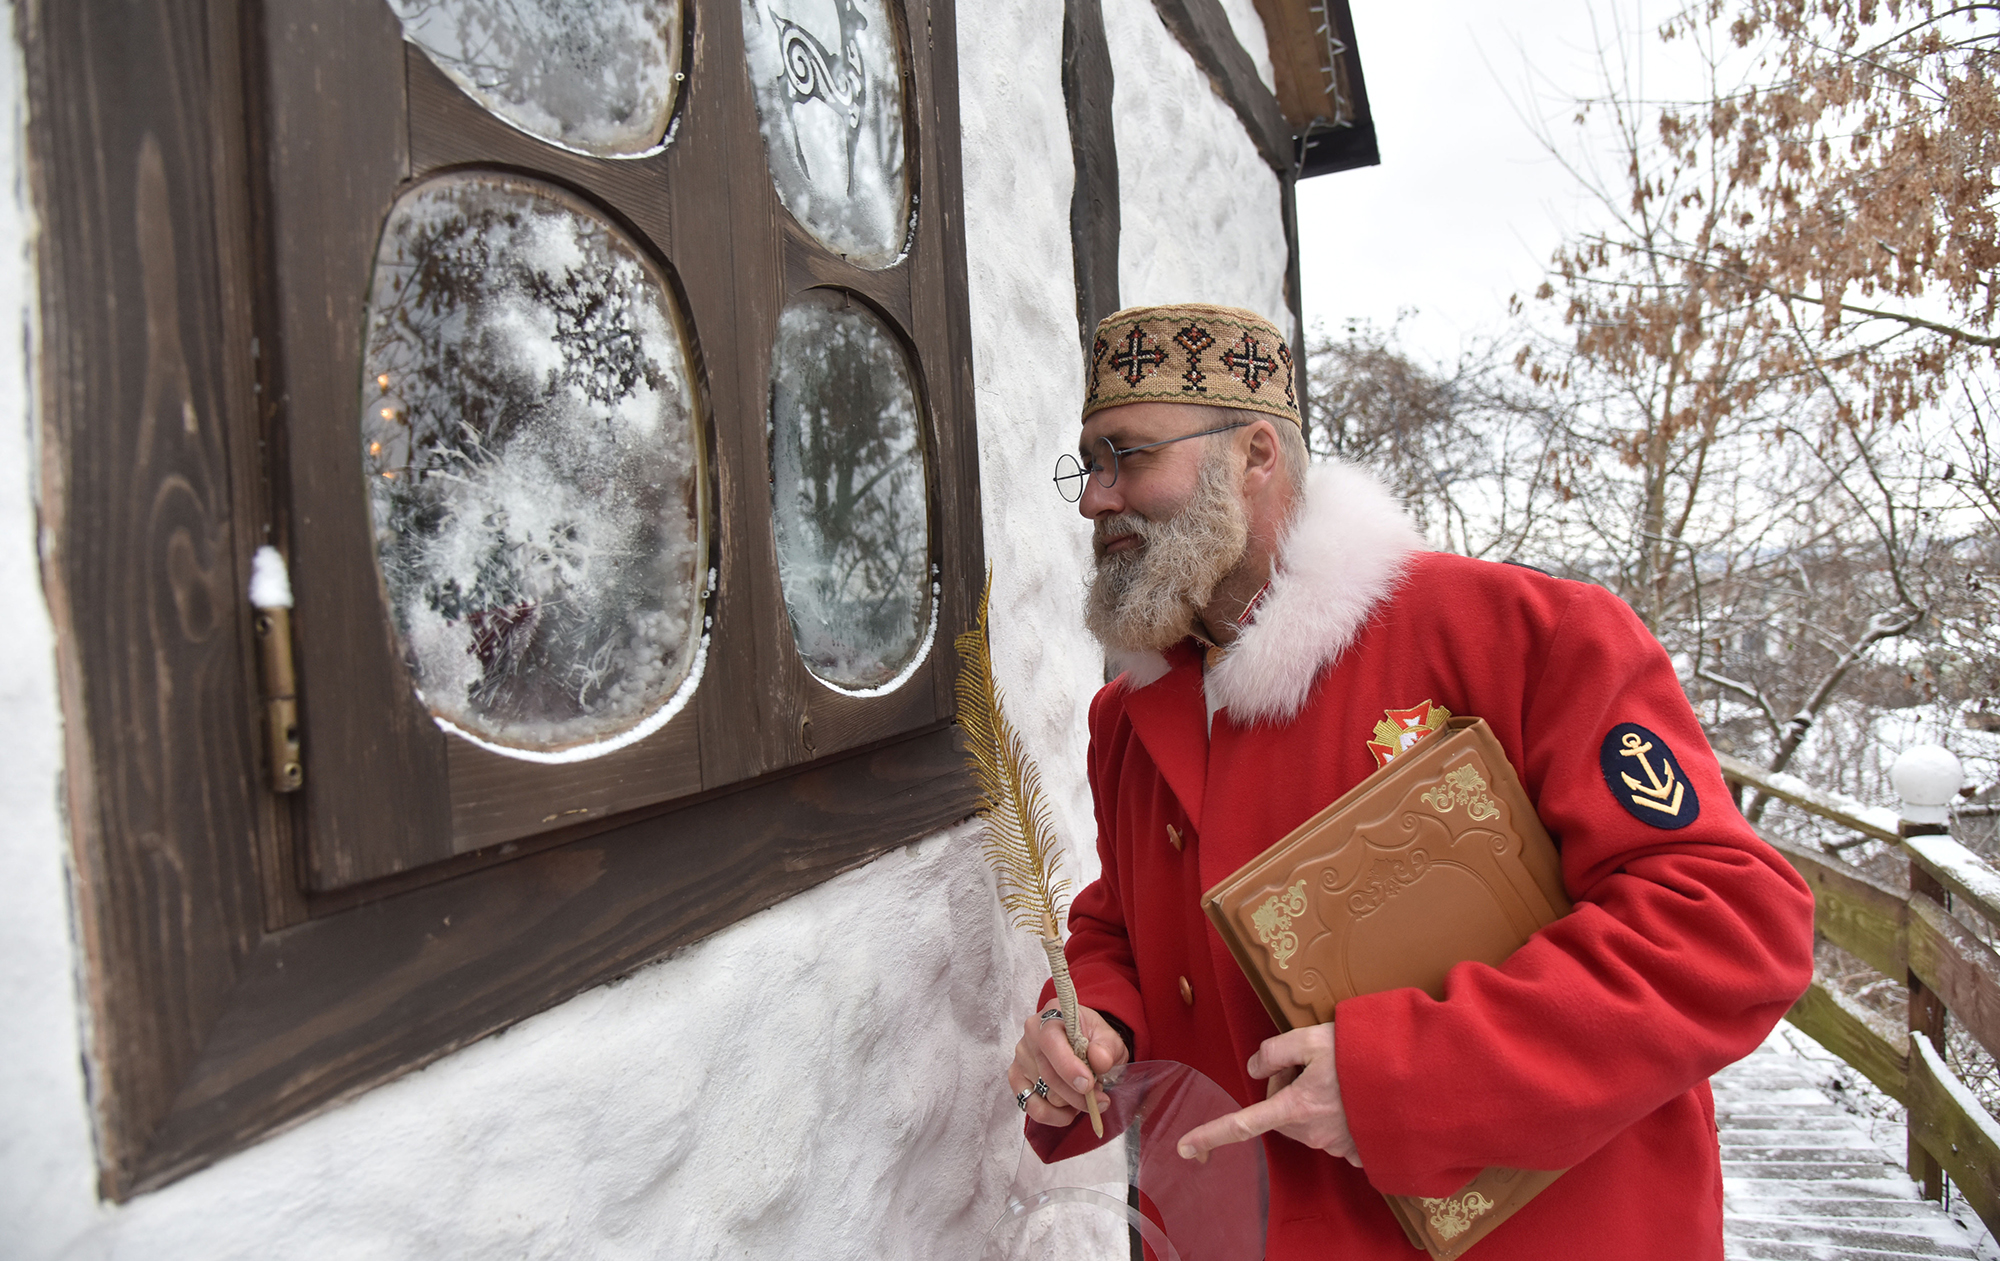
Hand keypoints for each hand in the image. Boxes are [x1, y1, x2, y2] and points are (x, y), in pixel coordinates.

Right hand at [1007, 1004, 1128, 1126]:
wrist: (1084, 1041)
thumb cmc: (1094, 1039)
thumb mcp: (1109, 1038)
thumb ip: (1107, 1048)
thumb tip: (1099, 1061)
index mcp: (1052, 1015)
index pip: (1051, 1042)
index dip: (1069, 1067)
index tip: (1089, 1085)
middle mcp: (1031, 1033)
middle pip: (1049, 1074)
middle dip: (1078, 1094)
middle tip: (1101, 1100)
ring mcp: (1021, 1056)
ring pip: (1045, 1094)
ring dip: (1071, 1103)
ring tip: (1086, 1097)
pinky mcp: (1016, 1077)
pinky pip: (1030, 1106)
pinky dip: (1054, 1115)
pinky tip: (1069, 1111)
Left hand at [1176, 1023, 1360, 1165]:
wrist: (1419, 1082)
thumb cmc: (1364, 1056)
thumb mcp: (1312, 1037)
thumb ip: (1275, 1049)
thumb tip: (1255, 1067)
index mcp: (1295, 1106)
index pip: (1243, 1123)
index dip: (1211, 1134)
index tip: (1185, 1148)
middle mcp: (1312, 1132)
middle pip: (1280, 1112)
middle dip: (1287, 1088)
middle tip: (1314, 1063)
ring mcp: (1337, 1145)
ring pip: (1307, 1121)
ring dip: (1314, 1099)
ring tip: (1343, 1075)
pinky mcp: (1360, 1151)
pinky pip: (1336, 1133)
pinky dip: (1340, 1115)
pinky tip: (1357, 1098)